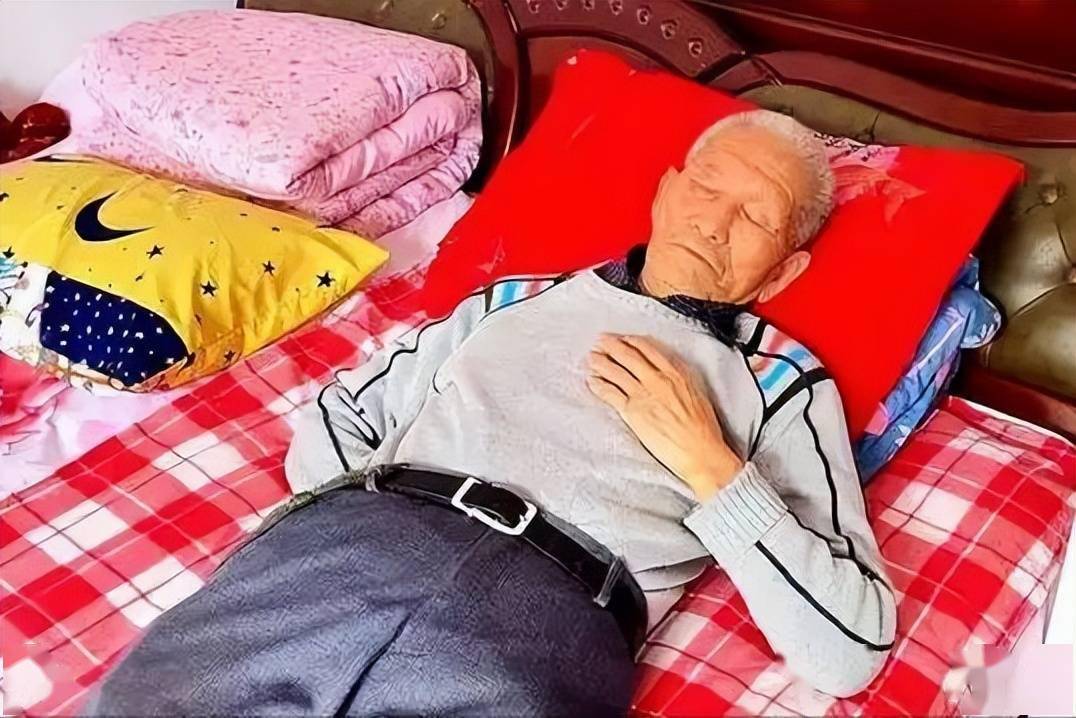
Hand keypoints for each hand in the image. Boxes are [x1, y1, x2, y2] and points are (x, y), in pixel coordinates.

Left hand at [586, 334, 743, 500]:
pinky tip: (592, 380)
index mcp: (676, 373)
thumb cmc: (703, 429)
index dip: (631, 341)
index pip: (648, 349)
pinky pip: (610, 393)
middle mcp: (658, 380)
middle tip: (601, 341)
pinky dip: (598, 384)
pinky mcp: (633, 412)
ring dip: (601, 362)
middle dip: (612, 346)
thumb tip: (671, 372)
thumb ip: (681, 379)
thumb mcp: (697, 393)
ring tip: (592, 358)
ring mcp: (644, 394)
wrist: (700, 451)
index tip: (623, 338)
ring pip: (616, 371)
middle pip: (628, 356)